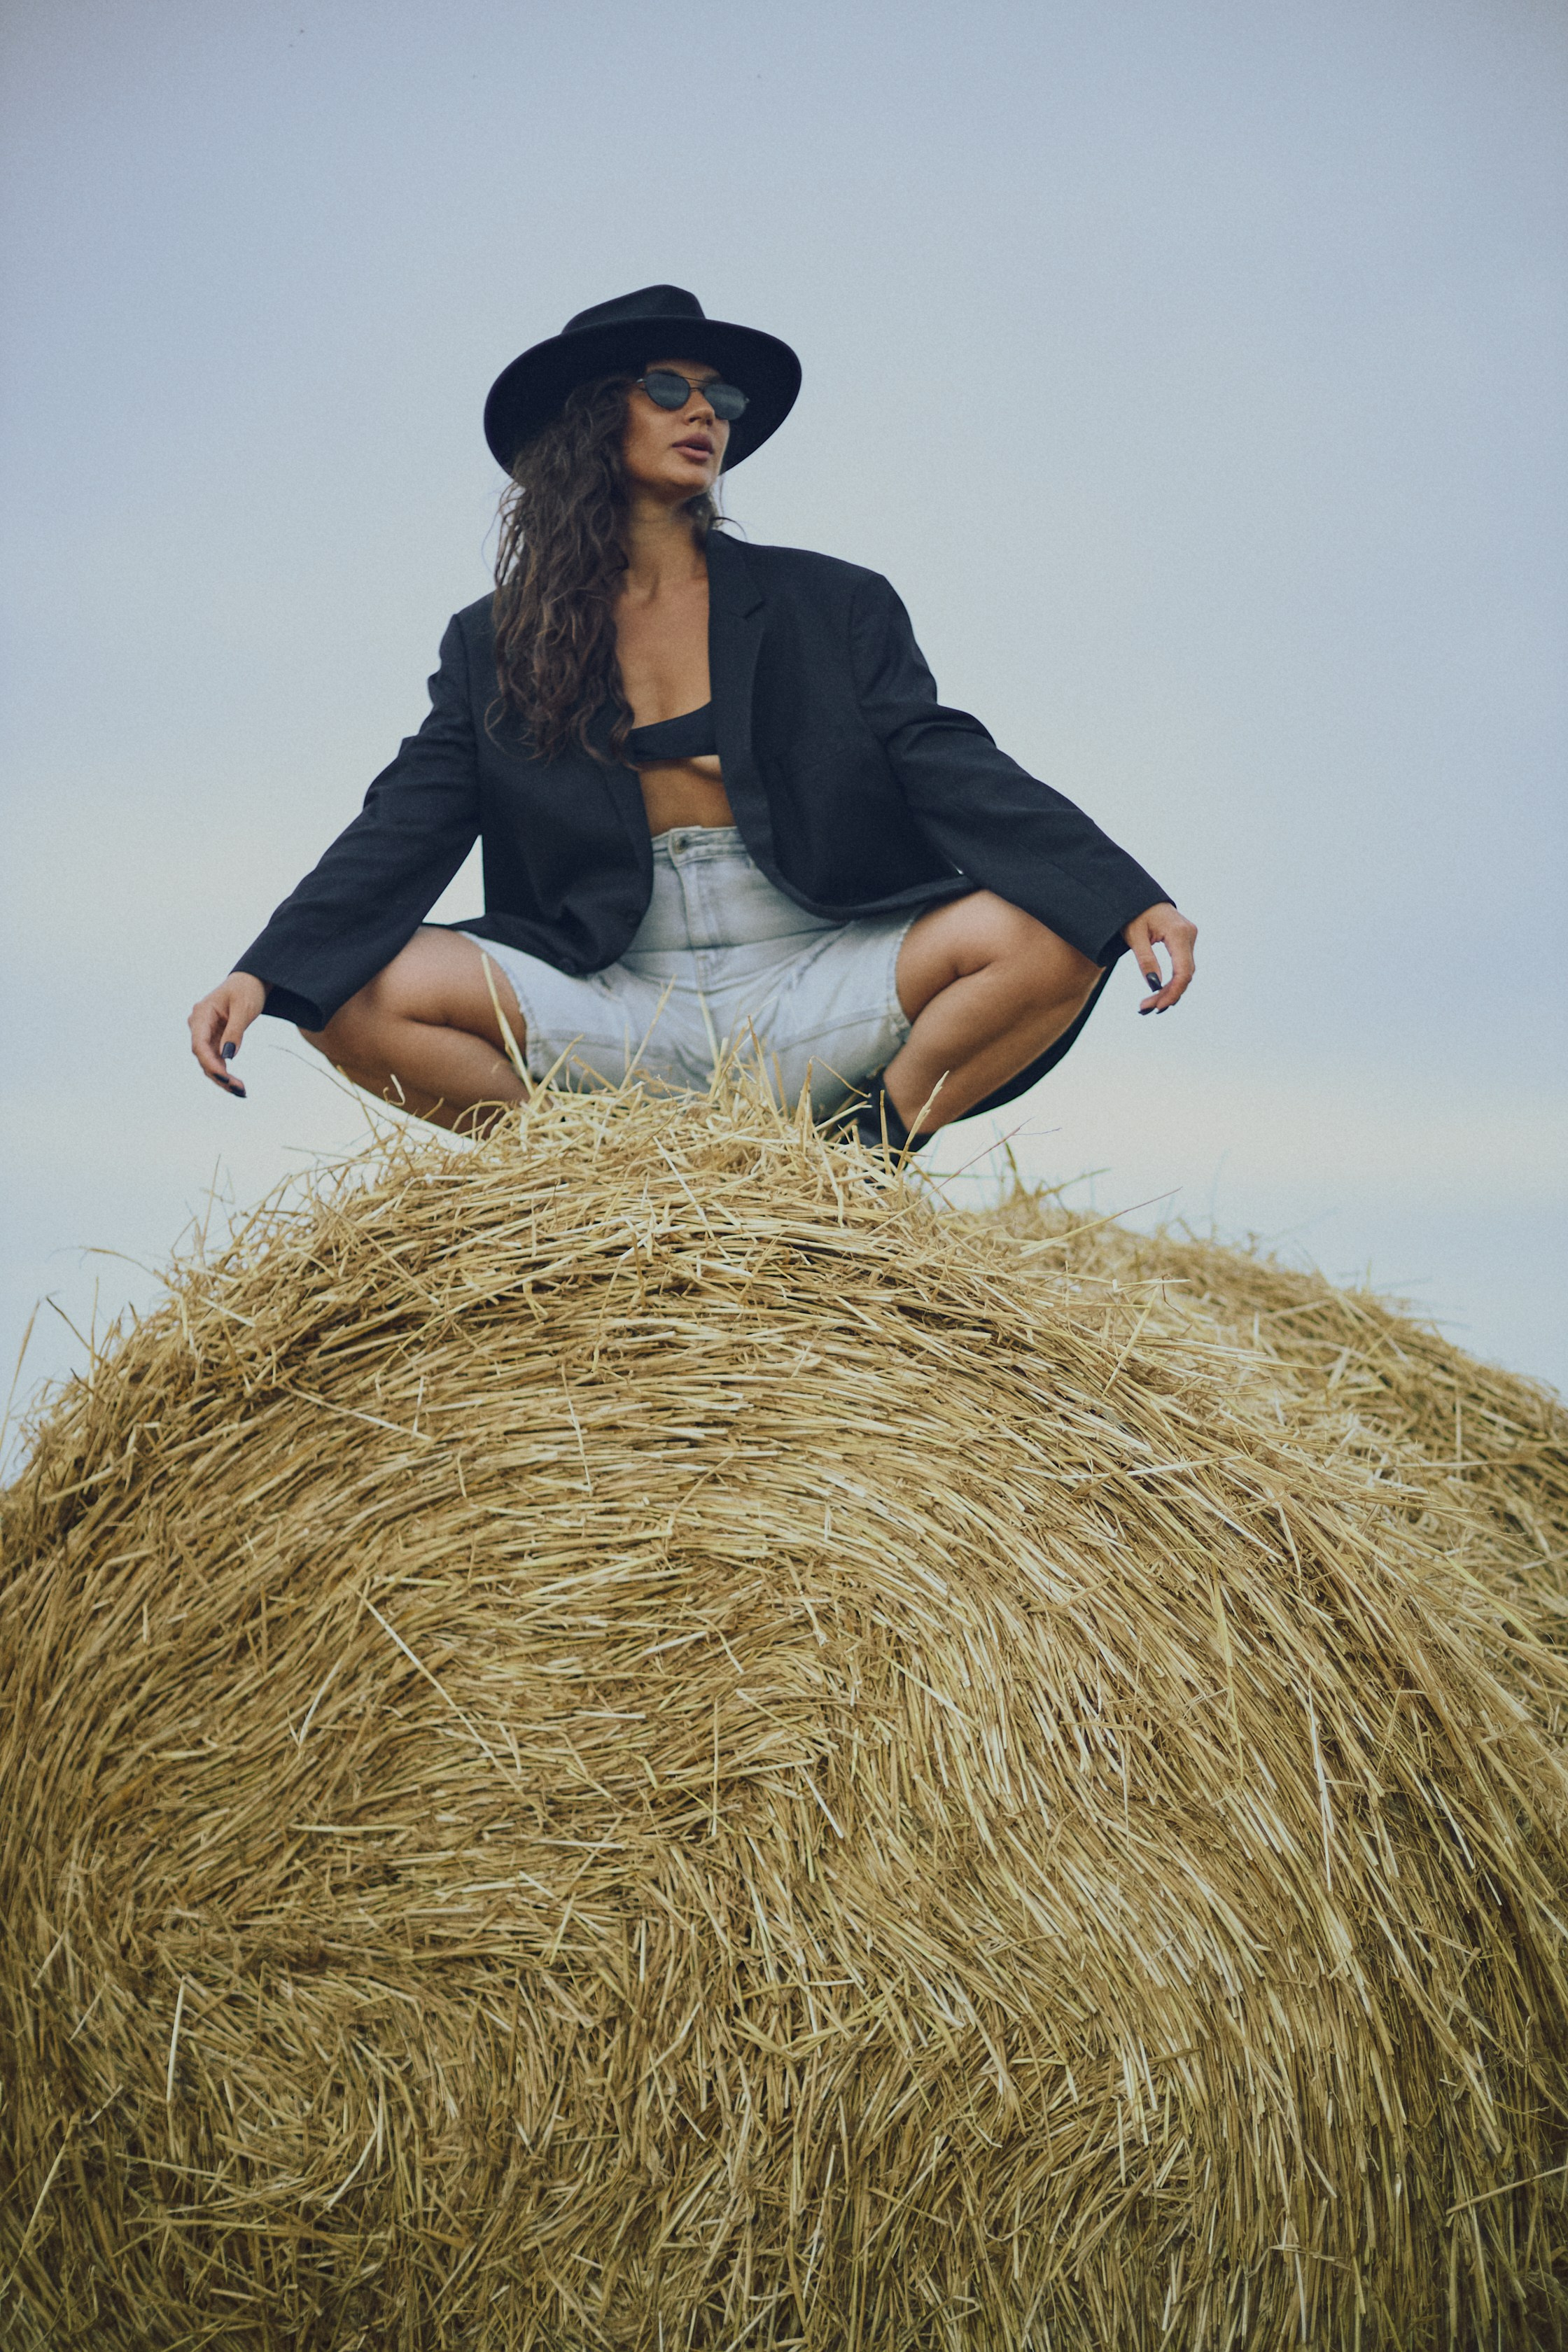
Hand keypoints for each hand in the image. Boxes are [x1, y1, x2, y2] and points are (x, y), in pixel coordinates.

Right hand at [188, 971, 266, 1096]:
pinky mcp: (214, 1038)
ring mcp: (205, 1032)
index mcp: (201, 1014)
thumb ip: (235, 1032)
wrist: (251, 980)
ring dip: (222, 1078)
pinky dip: (225, 1072)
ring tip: (241, 1091)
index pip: (199, 1044)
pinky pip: (216, 1059)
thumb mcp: (244, 1009)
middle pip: (202, 1056)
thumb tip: (228, 1057)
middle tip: (239, 1090)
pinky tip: (236, 1085)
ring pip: (208, 1061)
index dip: (209, 1063)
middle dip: (219, 1075)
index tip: (224, 1077)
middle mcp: (199, 1024)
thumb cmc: (247, 990)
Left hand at [1122, 902, 1196, 1013]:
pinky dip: (1171, 981)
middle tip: (1145, 1009)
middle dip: (1167, 995)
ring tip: (1148, 1005)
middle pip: (1185, 975)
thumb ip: (1145, 961)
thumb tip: (1154, 987)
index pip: (1183, 970)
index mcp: (1178, 932)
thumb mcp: (1134, 937)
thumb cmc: (1132, 913)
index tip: (1157, 1007)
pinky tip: (1159, 994)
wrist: (1139, 896)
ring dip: (1169, 991)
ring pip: (1184, 973)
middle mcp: (1189, 934)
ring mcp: (1190, 937)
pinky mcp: (1185, 941)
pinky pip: (1182, 966)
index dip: (1173, 992)